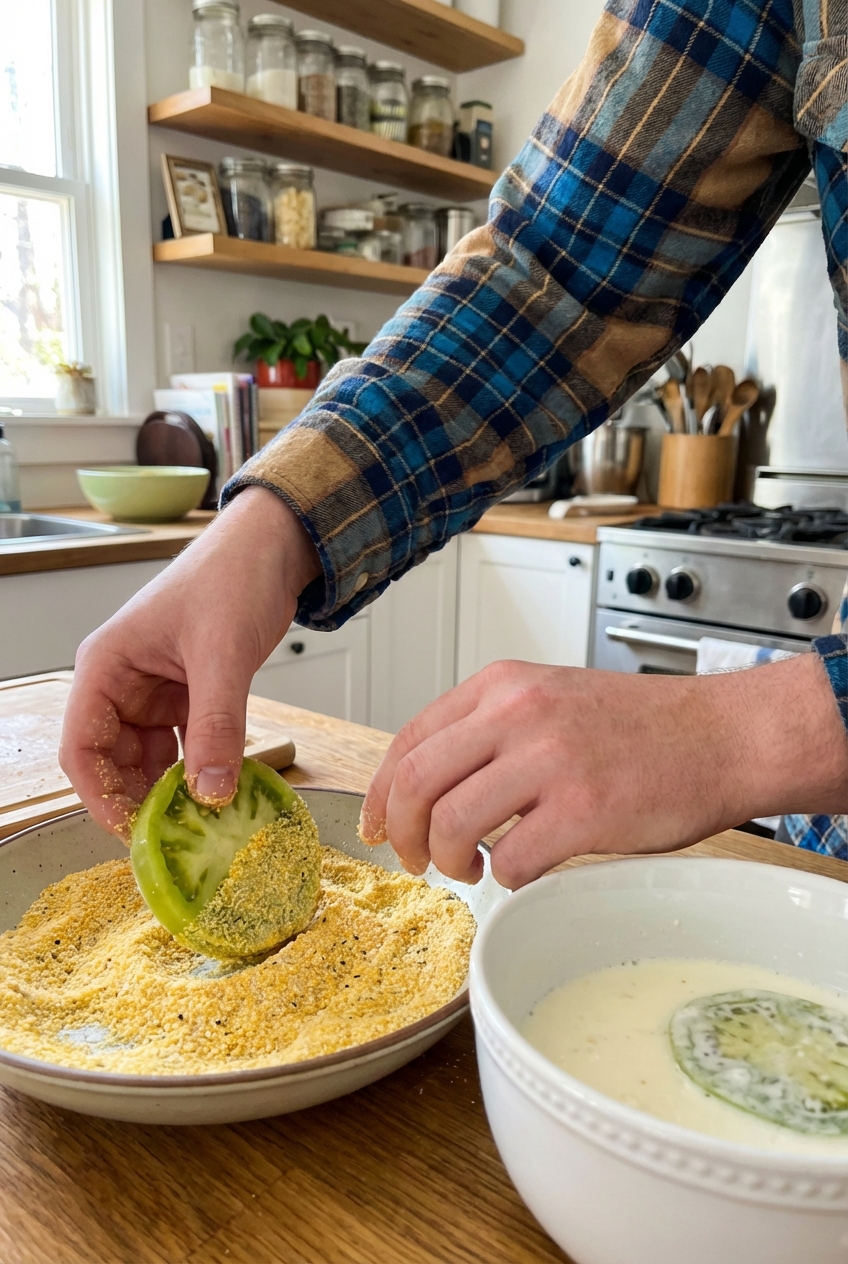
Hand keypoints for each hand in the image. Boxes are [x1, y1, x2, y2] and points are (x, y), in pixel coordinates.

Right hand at [59, 487, 319, 838]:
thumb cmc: (233, 577)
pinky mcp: (186, 693)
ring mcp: (153, 690)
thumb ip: (216, 725)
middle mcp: (121, 682)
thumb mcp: (223, 655)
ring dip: (170, 790)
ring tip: (200, 823)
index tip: (131, 832)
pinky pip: (183, 744)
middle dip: (138, 799)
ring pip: (149, 758)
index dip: (100, 795)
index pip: (82, 747)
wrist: (273, 544)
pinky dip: (199, 768)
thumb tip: (210, 793)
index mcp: (106, 666)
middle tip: (175, 838)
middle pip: (112, 761)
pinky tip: (220, 792)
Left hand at [360, 655, 847, 888]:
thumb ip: (489, 731)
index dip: (380, 792)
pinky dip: (507, 878)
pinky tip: (524, 870)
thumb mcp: (549, 700)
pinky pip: (513, 860)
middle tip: (414, 860)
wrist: (721, 735)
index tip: (376, 825)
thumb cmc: (639, 727)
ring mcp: (551, 760)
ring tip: (470, 867)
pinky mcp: (585, 810)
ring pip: (452, 823)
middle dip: (401, 834)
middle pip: (415, 783)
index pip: (410, 738)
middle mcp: (518, 713)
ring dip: (449, 859)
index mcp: (502, 685)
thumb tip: (427, 788)